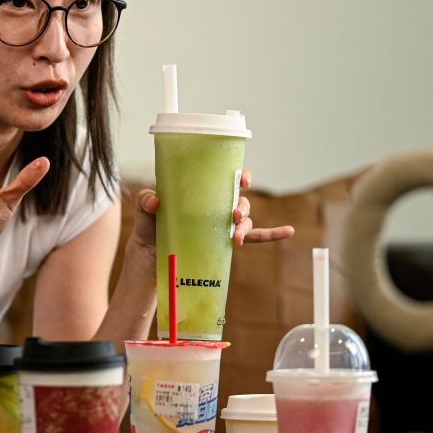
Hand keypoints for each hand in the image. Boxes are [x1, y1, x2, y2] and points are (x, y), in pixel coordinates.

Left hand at [129, 168, 295, 249]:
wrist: (149, 259)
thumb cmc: (149, 229)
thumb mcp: (144, 214)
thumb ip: (146, 202)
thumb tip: (156, 200)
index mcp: (200, 191)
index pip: (225, 176)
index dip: (239, 173)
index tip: (244, 180)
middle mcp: (214, 205)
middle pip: (238, 198)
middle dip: (242, 205)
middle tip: (233, 215)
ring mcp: (220, 224)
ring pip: (244, 219)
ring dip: (246, 225)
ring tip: (236, 236)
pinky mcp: (223, 244)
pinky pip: (253, 238)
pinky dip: (271, 234)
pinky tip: (287, 231)